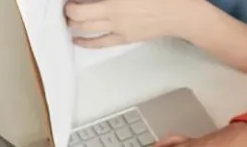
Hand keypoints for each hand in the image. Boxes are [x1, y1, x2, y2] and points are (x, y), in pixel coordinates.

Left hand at [65, 0, 207, 47]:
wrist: (179, 12)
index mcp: (114, 0)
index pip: (81, 3)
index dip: (71, 1)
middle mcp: (112, 14)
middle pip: (78, 16)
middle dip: (68, 11)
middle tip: (68, 6)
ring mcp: (117, 28)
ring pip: (85, 30)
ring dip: (73, 24)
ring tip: (70, 19)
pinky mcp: (123, 39)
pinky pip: (99, 43)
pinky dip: (85, 42)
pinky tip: (77, 39)